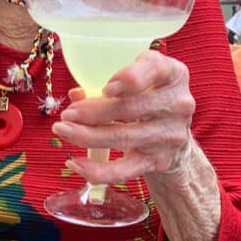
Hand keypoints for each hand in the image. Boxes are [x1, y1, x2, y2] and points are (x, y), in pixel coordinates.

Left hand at [51, 50, 194, 185]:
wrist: (174, 134)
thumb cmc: (148, 97)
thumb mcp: (137, 80)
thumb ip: (107, 83)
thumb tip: (75, 94)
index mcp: (172, 74)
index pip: (154, 69)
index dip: (129, 78)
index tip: (106, 88)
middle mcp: (177, 104)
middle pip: (131, 108)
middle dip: (92, 112)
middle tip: (67, 114)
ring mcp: (170, 135)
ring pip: (123, 138)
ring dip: (86, 136)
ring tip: (63, 130)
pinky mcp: (157, 161)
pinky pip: (124, 170)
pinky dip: (97, 170)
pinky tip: (75, 163)